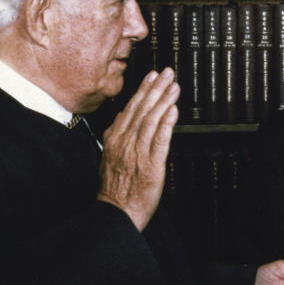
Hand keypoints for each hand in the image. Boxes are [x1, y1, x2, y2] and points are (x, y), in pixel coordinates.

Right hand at [97, 68, 179, 230]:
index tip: (151, 76)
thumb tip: (124, 116)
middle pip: (142, 109)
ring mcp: (138, 152)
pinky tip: (173, 111)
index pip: (131, 108)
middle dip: (155, 88)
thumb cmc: (115, 188)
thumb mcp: (110, 155)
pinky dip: (166, 124)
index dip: (143, 90)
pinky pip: (159, 141)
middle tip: (166, 72)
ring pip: (151, 120)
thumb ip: (118, 135)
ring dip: (163, 101)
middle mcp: (125, 142)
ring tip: (173, 86)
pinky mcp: (151, 165)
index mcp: (115, 138)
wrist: (116, 211)